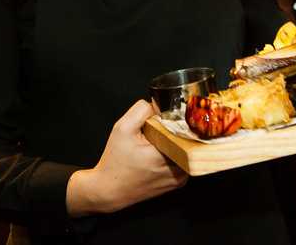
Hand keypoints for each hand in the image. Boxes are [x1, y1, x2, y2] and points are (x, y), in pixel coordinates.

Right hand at [66, 99, 187, 215]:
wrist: (109, 190)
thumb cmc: (114, 161)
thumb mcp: (122, 128)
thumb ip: (141, 110)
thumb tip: (159, 105)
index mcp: (166, 155)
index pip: (184, 127)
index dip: (173, 119)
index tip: (160, 121)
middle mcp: (178, 169)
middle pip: (186, 138)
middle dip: (173, 131)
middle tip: (155, 133)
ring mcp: (180, 178)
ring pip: (186, 149)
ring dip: (175, 144)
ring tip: (155, 145)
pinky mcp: (178, 183)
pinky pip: (183, 160)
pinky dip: (174, 155)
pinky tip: (158, 155)